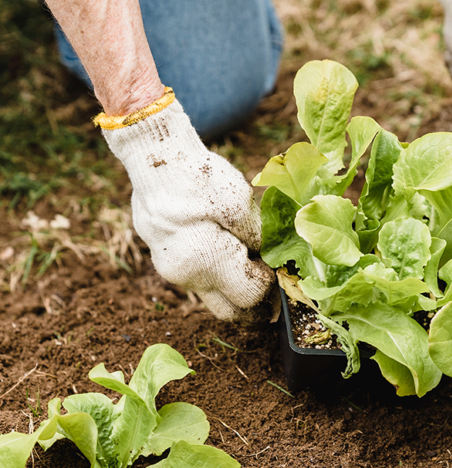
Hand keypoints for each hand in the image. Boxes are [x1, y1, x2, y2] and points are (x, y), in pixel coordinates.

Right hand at [97, 90, 275, 323]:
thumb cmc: (199, 176)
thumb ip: (259, 237)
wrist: (155, 157)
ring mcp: (172, 271)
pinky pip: (199, 278)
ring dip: (235, 287)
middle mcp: (187, 276)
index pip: (250, 296)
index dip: (270, 286)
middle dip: (254, 303)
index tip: (280, 268)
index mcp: (206, 263)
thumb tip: (273, 260)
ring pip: (214, 295)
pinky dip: (218, 273)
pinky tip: (229, 250)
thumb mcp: (240, 203)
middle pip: (230, 310)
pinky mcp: (165, 260)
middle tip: (274, 286)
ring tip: (253, 262)